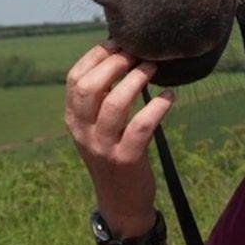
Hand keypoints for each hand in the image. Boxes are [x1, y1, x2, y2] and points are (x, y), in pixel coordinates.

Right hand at [66, 43, 173, 233]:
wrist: (121, 202)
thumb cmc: (115, 154)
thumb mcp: (98, 127)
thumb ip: (102, 99)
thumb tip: (121, 56)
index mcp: (73, 119)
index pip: (75, 79)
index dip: (96, 56)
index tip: (117, 42)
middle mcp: (83, 131)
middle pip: (89, 87)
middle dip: (115, 63)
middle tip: (138, 53)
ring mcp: (103, 146)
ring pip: (115, 103)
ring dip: (137, 80)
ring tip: (154, 68)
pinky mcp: (126, 159)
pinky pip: (142, 127)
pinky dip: (158, 107)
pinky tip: (171, 97)